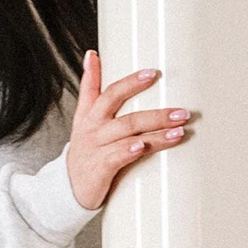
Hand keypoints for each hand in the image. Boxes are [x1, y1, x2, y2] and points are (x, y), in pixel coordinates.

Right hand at [66, 51, 190, 210]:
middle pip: (116, 103)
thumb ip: (92, 92)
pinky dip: (130, 150)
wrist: (68, 191)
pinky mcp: (99, 168)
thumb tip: (92, 56)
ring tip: (180, 126)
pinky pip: (116, 156)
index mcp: (89, 115)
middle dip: (143, 94)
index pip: (101, 89)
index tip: (149, 70)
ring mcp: (95, 147)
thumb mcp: (85, 122)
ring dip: (155, 127)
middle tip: (173, 97)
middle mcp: (92, 128)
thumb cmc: (87, 154)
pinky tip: (143, 147)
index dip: (123, 78)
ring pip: (127, 130)